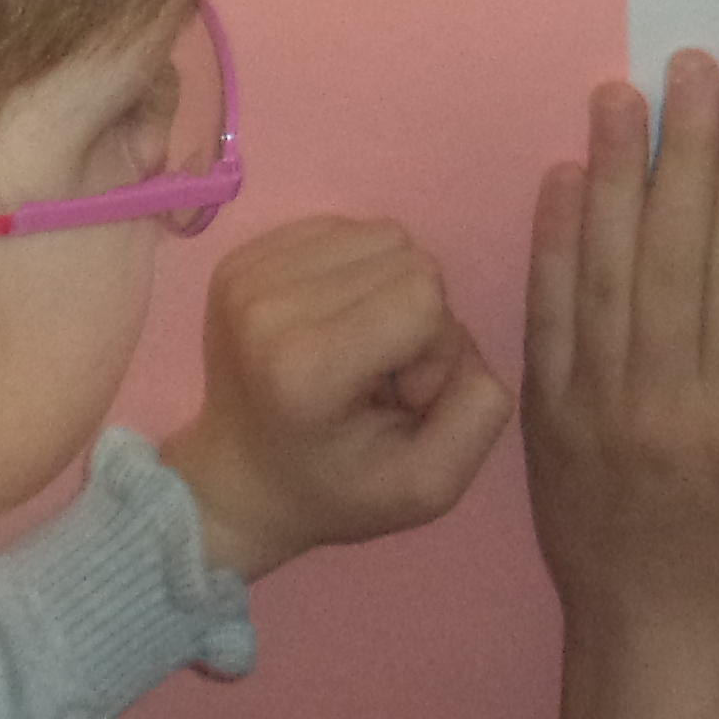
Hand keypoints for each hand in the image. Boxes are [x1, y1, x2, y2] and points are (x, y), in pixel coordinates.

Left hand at [165, 214, 516, 581]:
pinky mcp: (239, 258)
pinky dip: (352, 273)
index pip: (424, 295)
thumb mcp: (431, 485)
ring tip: (353, 348)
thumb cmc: (339, 489)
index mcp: (308, 367)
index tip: (400, 396)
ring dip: (385, 289)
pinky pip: (339, 229)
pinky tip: (329, 323)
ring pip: (378, 234)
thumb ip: (479, 410)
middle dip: (414, 316)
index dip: (436, 349)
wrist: (240, 481)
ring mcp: (246, 276)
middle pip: (406, 256)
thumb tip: (458, 334)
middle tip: (378, 376)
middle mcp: (267, 307)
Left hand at [522, 54, 718, 675]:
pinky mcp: (545, 417)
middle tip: (689, 66)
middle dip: (683, 149)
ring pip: (603, 267)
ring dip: (611, 173)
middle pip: (671, 249)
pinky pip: (547, 313)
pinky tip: (564, 177)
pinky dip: (552, 242)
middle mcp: (666, 403)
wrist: (663, 645)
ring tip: (620, 94)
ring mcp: (595, 408)